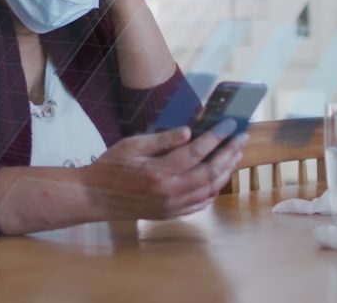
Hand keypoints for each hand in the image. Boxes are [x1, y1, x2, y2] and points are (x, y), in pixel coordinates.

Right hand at [80, 120, 248, 220]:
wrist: (96, 197)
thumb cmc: (110, 167)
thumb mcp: (131, 145)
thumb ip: (162, 139)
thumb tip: (189, 131)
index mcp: (158, 172)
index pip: (196, 152)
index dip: (216, 137)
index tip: (229, 124)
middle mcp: (169, 192)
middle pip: (209, 172)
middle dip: (228, 153)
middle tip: (240, 138)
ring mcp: (171, 206)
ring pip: (209, 189)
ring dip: (225, 171)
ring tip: (234, 154)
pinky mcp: (170, 213)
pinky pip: (200, 203)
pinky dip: (213, 189)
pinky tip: (218, 176)